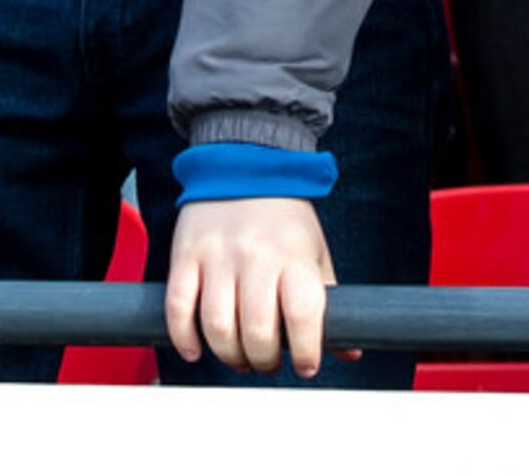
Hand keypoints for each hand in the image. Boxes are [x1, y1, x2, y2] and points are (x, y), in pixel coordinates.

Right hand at [164, 196, 338, 376]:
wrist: (244, 164)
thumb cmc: (284, 221)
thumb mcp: (315, 255)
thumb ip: (328, 303)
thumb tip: (349, 350)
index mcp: (293, 257)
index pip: (302, 314)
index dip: (306, 350)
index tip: (306, 365)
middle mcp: (256, 257)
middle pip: (256, 330)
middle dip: (264, 360)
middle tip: (267, 361)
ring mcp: (218, 256)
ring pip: (217, 325)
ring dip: (228, 355)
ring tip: (238, 355)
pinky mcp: (186, 256)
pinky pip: (179, 307)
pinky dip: (184, 338)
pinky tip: (196, 349)